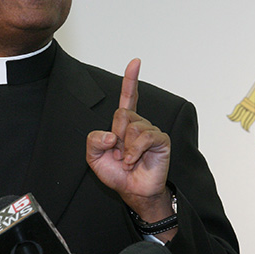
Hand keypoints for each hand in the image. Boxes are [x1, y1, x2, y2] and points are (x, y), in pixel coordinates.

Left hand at [86, 59, 174, 230]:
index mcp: (124, 124)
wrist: (133, 191)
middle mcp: (138, 123)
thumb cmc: (117, 174)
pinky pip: (144, 137)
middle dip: (116, 135)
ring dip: (126, 148)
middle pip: (122, 114)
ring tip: (128, 160)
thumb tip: (112, 134)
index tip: (135, 62)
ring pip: (132, 127)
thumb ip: (94, 140)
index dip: (130, 79)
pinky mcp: (160, 140)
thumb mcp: (94, 157)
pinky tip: (134, 161)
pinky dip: (135, 151)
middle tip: (119, 153)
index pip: (127, 97)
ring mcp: (151, 130)